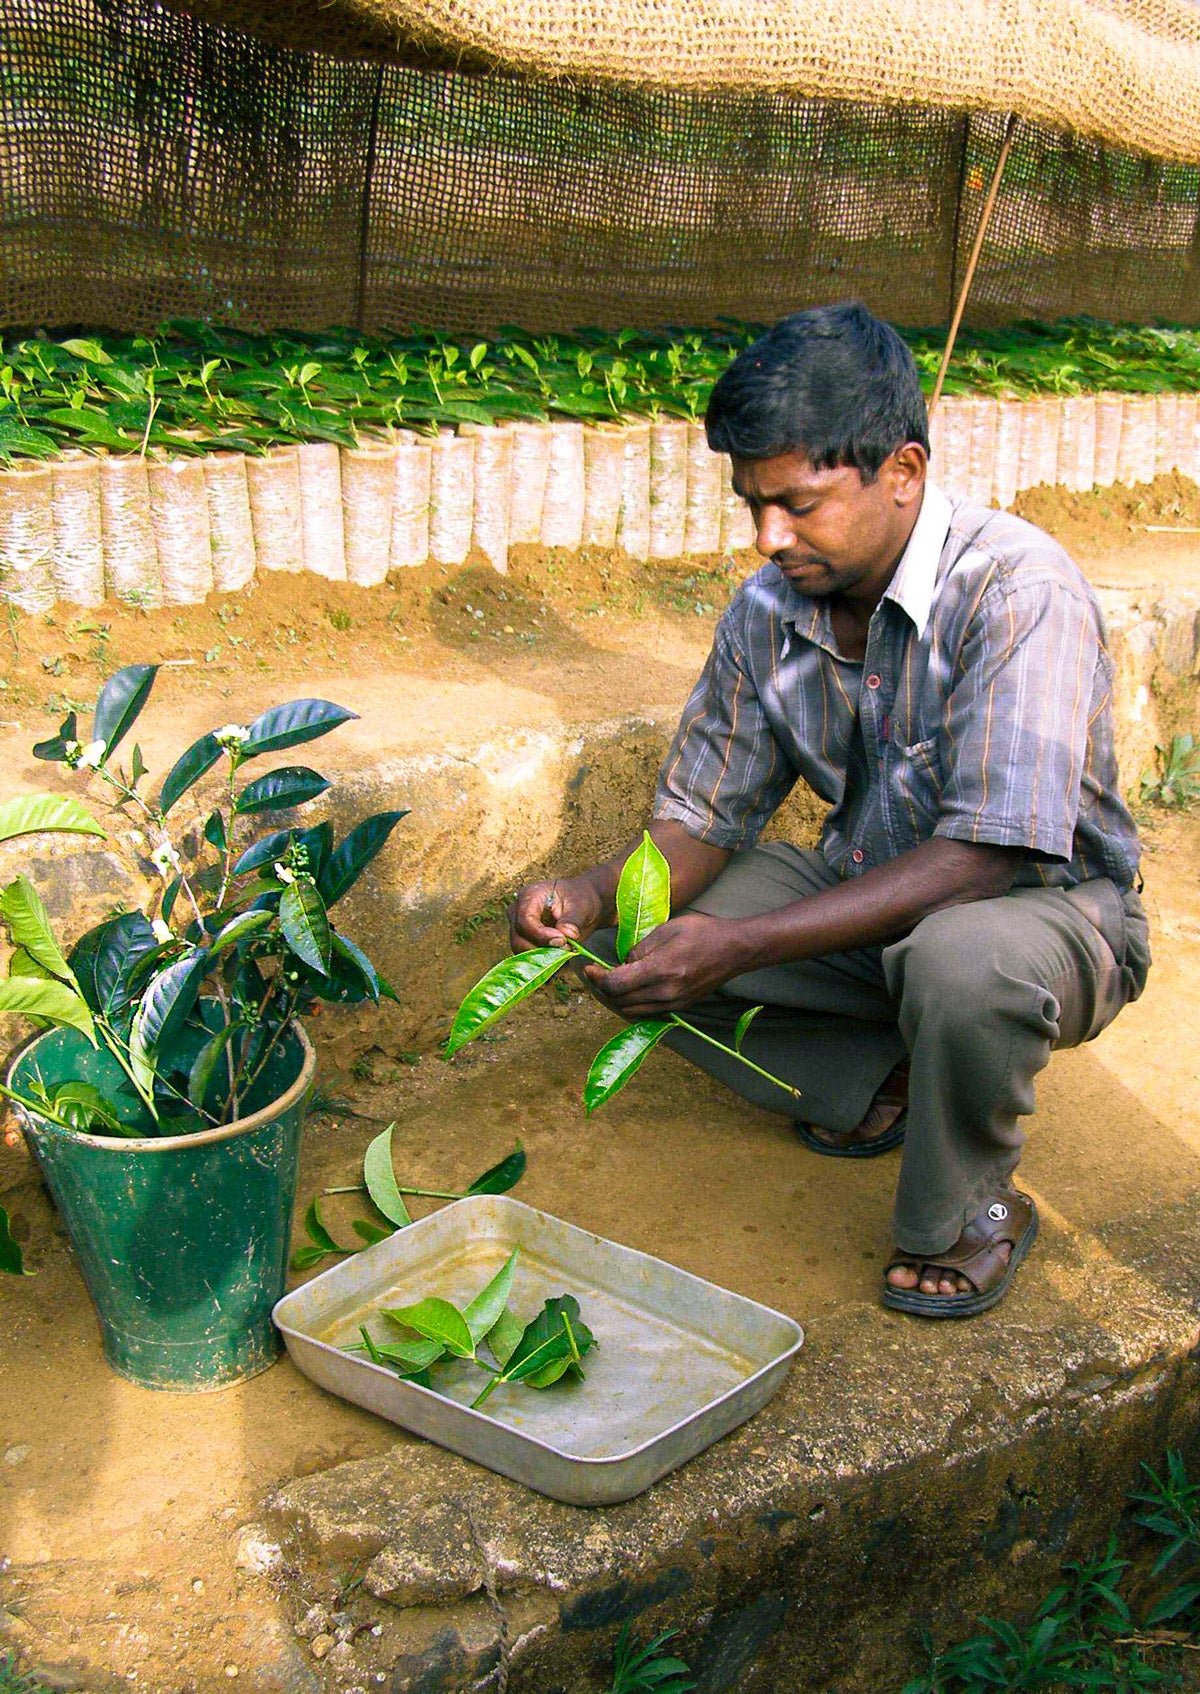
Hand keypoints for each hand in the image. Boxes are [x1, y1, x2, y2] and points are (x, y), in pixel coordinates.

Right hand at [508, 875, 605, 951]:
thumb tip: (567, 934)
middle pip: (519, 939)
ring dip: (544, 958)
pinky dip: (545, 963)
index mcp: (529, 896)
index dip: (541, 935)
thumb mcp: (581, 906)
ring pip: (521, 951)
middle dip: (542, 949)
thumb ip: (573, 920)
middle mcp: (517, 912)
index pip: (525, 920)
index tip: (562, 941)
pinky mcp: (524, 942)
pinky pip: (528, 958)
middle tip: (567, 948)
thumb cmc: (579, 900)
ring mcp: (518, 928)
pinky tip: (562, 960)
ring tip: (566, 952)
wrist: (580, 906)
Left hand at [583, 911, 749, 1016]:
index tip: (589, 968)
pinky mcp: (681, 1007)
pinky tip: (630, 989)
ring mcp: (675, 1003)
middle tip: (595, 974)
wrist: (735, 949)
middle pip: (620, 1001)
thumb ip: (640, 948)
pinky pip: (647, 1013)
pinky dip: (632, 1004)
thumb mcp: (667, 929)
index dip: (597, 978)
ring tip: (610, 981)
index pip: (616, 984)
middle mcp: (667, 993)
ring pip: (632, 1011)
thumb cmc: (702, 932)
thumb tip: (622, 963)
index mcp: (662, 970)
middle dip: (602, 989)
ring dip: (616, 999)